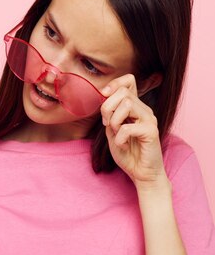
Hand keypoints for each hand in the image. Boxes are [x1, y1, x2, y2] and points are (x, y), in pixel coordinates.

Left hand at [100, 74, 168, 188]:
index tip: (103, 97)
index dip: (114, 84)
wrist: (142, 174)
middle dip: (107, 108)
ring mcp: (150, 119)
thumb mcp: (112, 130)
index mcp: (135, 107)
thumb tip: (103, 96)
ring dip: (114, 122)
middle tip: (108, 125)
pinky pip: (127, 127)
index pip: (129, 81)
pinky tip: (123, 145)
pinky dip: (119, 138)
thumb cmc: (127, 153)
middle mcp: (144, 110)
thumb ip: (109, 114)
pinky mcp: (151, 132)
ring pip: (126, 104)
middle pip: (123, 92)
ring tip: (116, 134)